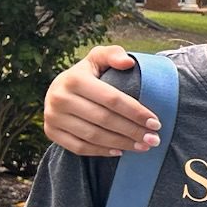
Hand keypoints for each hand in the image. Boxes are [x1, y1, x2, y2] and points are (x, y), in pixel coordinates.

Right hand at [44, 46, 161, 155]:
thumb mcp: (98, 58)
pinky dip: (102, 151)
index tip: (156, 123)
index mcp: (74, 78)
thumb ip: (113, 54)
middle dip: (133, 131)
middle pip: (104, 119)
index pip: (112, 99)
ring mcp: (53, 116)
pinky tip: (120, 151)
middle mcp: (59, 97)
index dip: (136, 112)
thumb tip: (128, 62)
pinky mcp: (50, 132)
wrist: (59, 89)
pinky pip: (79, 147)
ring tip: (143, 146)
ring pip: (93, 136)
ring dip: (122, 143)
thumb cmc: (87, 74)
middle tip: (154, 139)